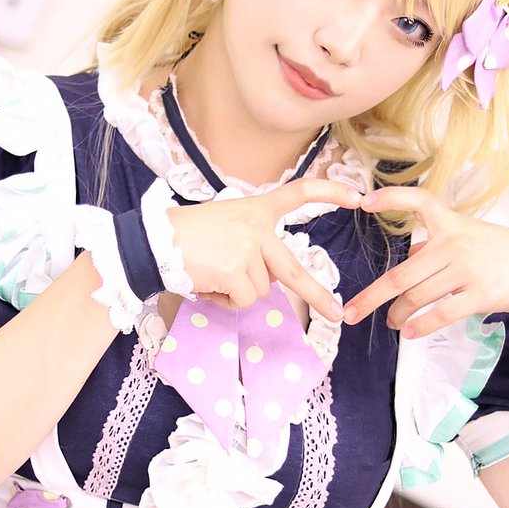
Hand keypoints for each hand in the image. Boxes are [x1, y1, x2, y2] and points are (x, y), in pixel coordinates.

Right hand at [167, 179, 362, 321]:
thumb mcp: (225, 226)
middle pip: (294, 269)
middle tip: (337, 314)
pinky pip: (243, 301)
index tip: (356, 198)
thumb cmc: (185, 236)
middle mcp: (256, 227)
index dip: (328, 193)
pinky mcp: (235, 270)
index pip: (297, 193)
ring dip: (237, 292)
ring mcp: (247, 249)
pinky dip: (226, 302)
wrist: (153, 241)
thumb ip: (253, 246)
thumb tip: (271, 281)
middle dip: (317, 295)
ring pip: (260, 290)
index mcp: (255, 210)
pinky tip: (209, 285)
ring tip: (212, 275)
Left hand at [342, 186, 508, 335]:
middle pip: (401, 273)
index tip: (364, 202)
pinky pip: (440, 313)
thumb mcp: (471, 240)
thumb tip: (408, 270)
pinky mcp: (481, 293)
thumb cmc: (505, 255)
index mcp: (452, 224)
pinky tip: (409, 332)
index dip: (391, 199)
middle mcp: (455, 243)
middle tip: (351, 313)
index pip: (419, 201)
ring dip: (398, 314)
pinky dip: (421, 325)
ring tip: (392, 323)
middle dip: (372, 297)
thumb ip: (437, 251)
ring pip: (417, 296)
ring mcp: (467, 268)